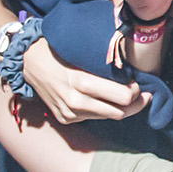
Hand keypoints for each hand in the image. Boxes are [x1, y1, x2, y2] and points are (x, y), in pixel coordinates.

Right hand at [21, 37, 147, 123]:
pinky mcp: (66, 119)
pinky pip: (94, 118)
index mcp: (82, 81)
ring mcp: (70, 113)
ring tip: (129, 98)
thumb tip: (131, 72)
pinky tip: (106, 101)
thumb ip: (104, 66)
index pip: (123, 96)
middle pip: (119, 112)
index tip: (139, 83)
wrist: (29, 63)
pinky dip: (102, 110)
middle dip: (134, 103)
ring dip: (120, 109)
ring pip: (109, 117)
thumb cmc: (59, 52)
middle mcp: (76, 101)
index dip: (136, 92)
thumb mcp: (82, 54)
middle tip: (143, 94)